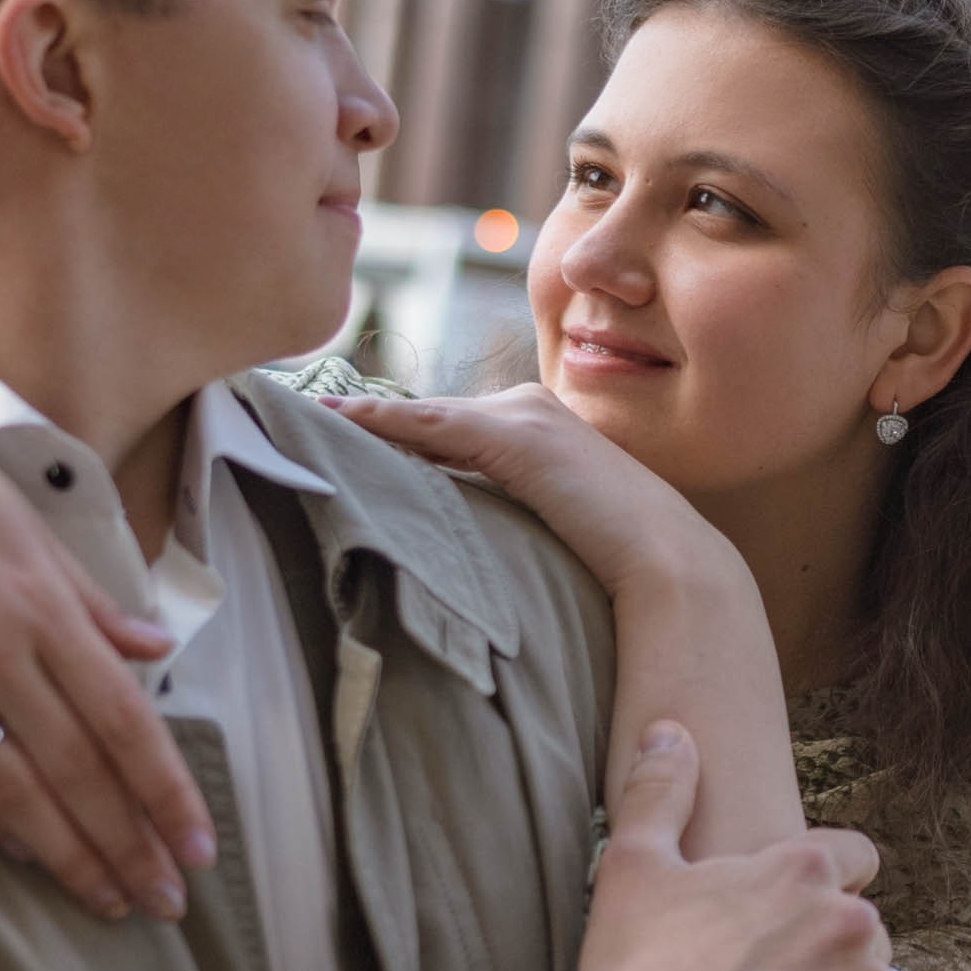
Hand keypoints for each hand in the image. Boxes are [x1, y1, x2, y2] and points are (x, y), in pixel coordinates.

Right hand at [0, 348, 216, 924]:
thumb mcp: (26, 525)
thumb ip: (92, 602)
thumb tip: (157, 650)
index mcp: (39, 606)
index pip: (123, 723)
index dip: (166, 795)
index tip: (198, 850)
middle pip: (75, 773)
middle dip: (126, 845)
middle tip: (164, 904)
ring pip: (7, 794)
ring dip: (63, 855)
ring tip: (106, 897)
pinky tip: (21, 851)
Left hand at [327, 384, 716, 599]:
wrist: (670, 564)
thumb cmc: (616, 563)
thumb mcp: (551, 529)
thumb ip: (507, 520)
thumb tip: (458, 546)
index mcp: (538, 424)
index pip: (448, 423)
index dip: (392, 430)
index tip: (338, 432)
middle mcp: (528, 406)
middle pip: (428, 412)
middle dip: (366, 419)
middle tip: (299, 419)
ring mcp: (523, 416)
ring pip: (421, 414)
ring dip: (361, 417)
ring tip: (302, 418)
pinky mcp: (515, 437)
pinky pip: (430, 426)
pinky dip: (379, 422)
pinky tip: (334, 422)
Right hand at [579, 724, 932, 970]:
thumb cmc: (638, 963)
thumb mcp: (634, 862)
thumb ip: (661, 790)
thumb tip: (670, 731)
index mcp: (803, 870)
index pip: (854, 857)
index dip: (824, 882)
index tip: (788, 912)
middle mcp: (850, 924)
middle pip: (865, 926)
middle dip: (830, 947)